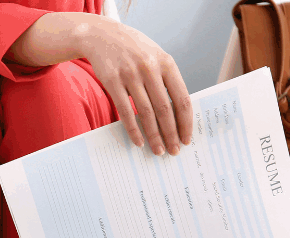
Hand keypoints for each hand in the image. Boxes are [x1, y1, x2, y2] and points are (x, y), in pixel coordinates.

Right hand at [77, 17, 191, 154]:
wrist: (102, 35)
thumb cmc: (133, 49)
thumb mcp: (155, 56)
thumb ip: (166, 79)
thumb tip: (178, 112)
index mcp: (166, 63)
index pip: (181, 98)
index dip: (185, 122)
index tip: (187, 138)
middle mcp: (149, 68)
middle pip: (164, 109)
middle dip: (171, 134)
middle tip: (174, 150)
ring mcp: (130, 75)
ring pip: (146, 113)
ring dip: (153, 135)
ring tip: (158, 150)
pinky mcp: (112, 81)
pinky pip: (125, 111)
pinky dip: (133, 129)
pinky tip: (138, 141)